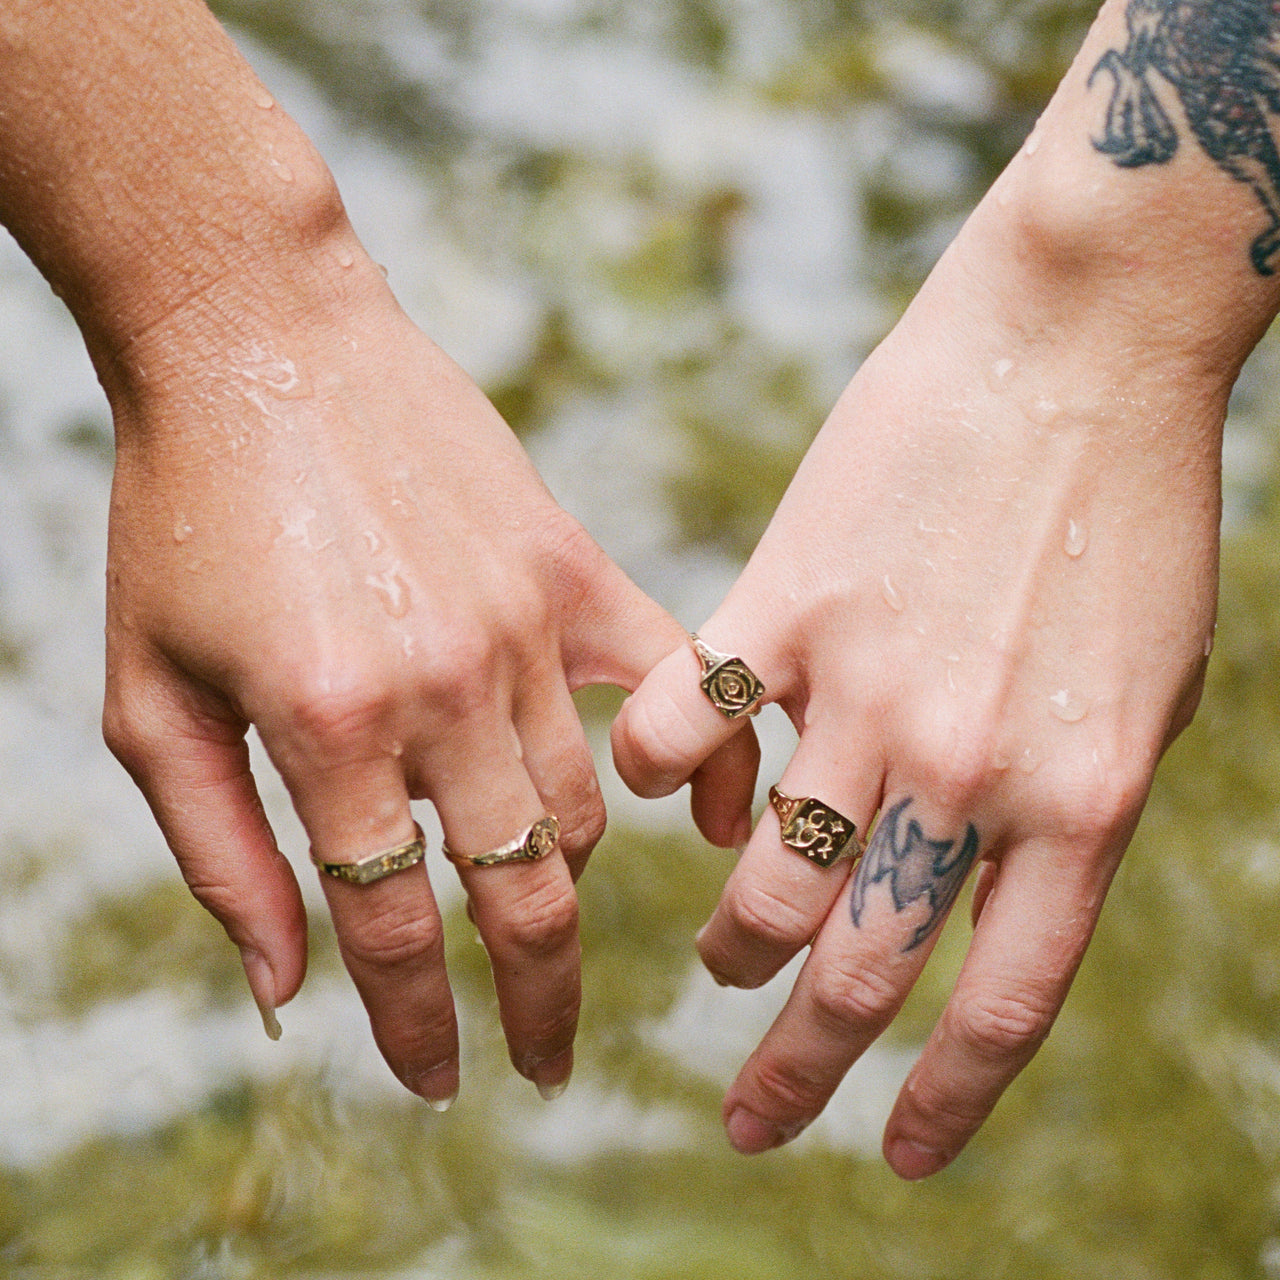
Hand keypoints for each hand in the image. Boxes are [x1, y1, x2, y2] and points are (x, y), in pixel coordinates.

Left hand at [99, 237, 752, 1104]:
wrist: (259, 337)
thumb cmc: (183, 514)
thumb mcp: (150, 695)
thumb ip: (218, 852)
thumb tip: (284, 989)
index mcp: (326, 724)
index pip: (392, 929)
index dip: (416, 1028)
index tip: (441, 1082)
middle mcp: (444, 685)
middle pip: (521, 892)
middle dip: (536, 1000)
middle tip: (540, 1061)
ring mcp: (522, 622)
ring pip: (582, 805)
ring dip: (558, 874)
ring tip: (533, 896)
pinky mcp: (569, 564)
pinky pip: (673, 680)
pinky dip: (702, 755)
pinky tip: (715, 811)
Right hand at [613, 162, 1230, 1172]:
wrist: (1080, 342)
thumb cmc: (1126, 514)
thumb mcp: (1141, 693)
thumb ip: (1060, 811)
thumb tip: (959, 898)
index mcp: (1083, 801)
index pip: (1001, 1006)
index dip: (941, 1101)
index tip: (890, 1156)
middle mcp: (969, 767)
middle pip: (861, 971)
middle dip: (794, 1072)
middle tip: (750, 1120)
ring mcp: (868, 688)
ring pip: (765, 880)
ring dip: (736, 943)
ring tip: (724, 957)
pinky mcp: (784, 603)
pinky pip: (680, 731)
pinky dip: (656, 775)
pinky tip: (665, 787)